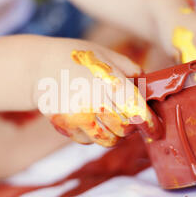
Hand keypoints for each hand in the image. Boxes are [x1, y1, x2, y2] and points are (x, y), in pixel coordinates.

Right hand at [34, 38, 161, 146]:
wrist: (39, 66)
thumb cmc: (78, 58)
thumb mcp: (106, 55)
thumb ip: (131, 71)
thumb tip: (150, 89)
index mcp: (108, 82)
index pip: (136, 111)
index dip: (150, 124)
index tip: (155, 129)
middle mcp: (93, 102)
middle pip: (124, 129)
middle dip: (132, 127)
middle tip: (130, 119)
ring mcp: (77, 117)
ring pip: (107, 140)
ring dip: (115, 134)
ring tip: (112, 120)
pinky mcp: (65, 127)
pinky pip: (88, 141)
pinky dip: (95, 134)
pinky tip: (91, 119)